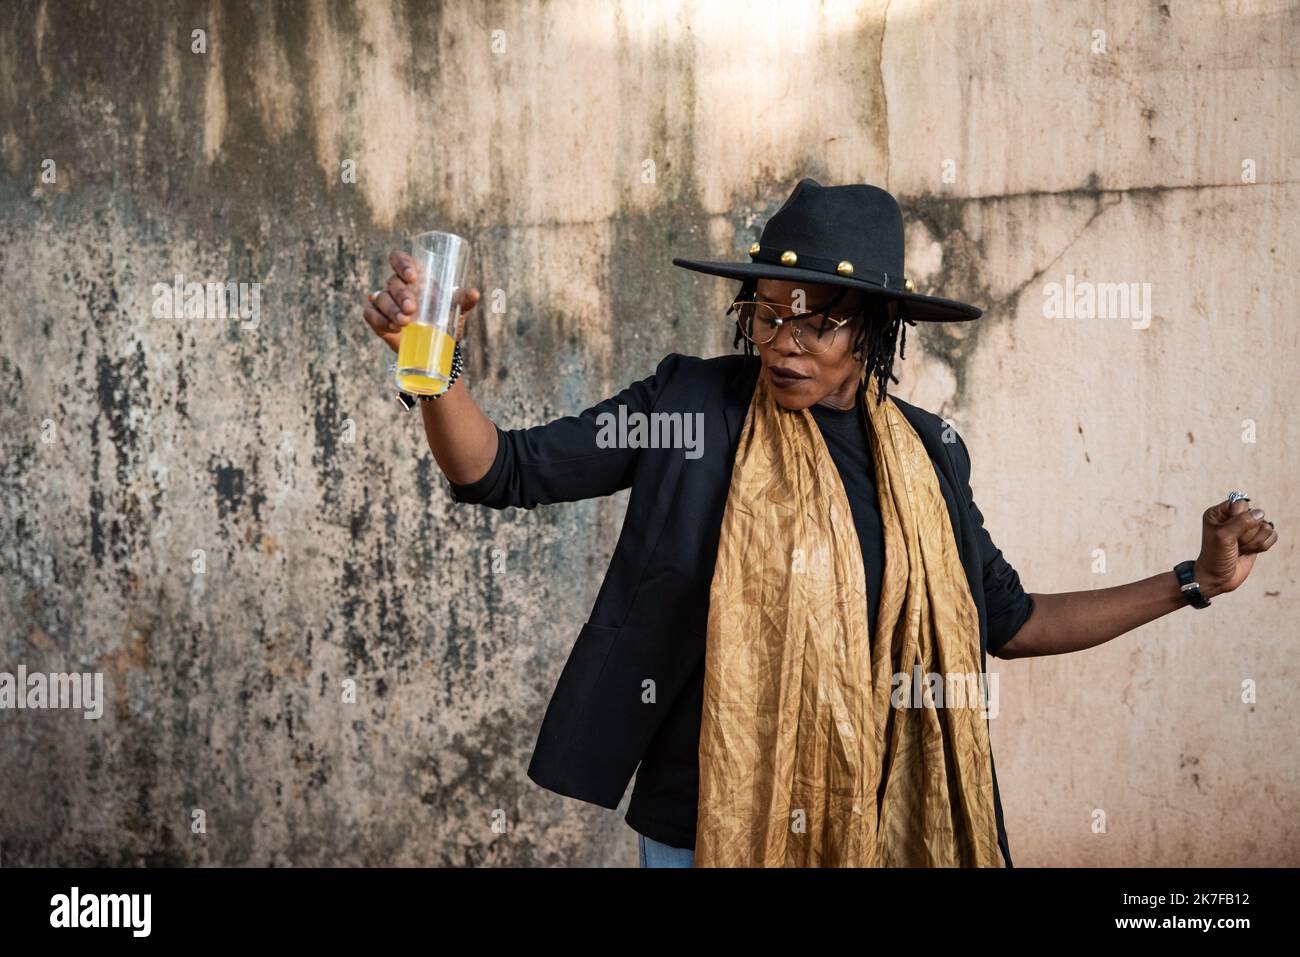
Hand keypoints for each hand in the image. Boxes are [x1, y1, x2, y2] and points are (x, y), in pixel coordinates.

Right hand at [362, 249, 480, 353]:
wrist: (434, 346)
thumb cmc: (444, 320)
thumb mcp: (456, 310)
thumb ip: (464, 300)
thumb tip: (473, 293)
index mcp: (414, 277)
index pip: (398, 259)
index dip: (402, 263)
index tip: (412, 276)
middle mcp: (397, 286)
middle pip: (392, 282)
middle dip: (401, 295)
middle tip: (412, 310)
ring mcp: (385, 301)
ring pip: (380, 298)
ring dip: (391, 309)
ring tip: (405, 322)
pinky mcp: (377, 318)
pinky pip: (370, 314)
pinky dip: (380, 320)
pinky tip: (393, 328)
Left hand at [1194, 496, 1277, 596]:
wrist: (1218, 578)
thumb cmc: (1215, 556)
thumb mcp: (1224, 536)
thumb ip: (1241, 522)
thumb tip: (1259, 513)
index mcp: (1219, 513)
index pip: (1240, 503)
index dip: (1240, 517)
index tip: (1229, 530)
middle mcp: (1233, 518)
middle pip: (1256, 515)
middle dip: (1248, 533)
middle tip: (1235, 543)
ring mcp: (1246, 529)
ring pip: (1266, 526)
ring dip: (1254, 542)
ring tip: (1240, 548)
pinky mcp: (1257, 539)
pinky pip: (1272, 536)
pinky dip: (1262, 546)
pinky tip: (1249, 551)